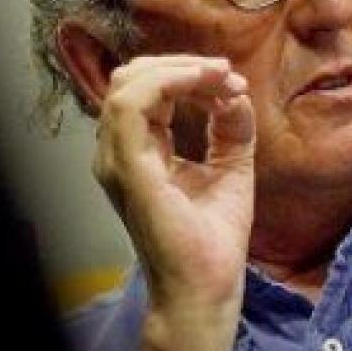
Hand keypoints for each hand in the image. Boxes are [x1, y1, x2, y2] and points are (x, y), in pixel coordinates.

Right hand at [94, 55, 254, 350]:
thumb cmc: (212, 239)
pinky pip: (132, 105)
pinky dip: (169, 82)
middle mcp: (117, 152)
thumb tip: (235, 91)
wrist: (206, 286)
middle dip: (181, 64)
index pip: (146, 91)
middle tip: (226, 73)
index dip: (186, 73)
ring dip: (178, 69)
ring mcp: (116, 159)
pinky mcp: (128, 166)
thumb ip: (230, 127)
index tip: (232, 80)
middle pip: (131, 79)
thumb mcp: (230, 167)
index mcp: (136, 151)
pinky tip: (204, 85)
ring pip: (127, 83)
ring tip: (220, 76)